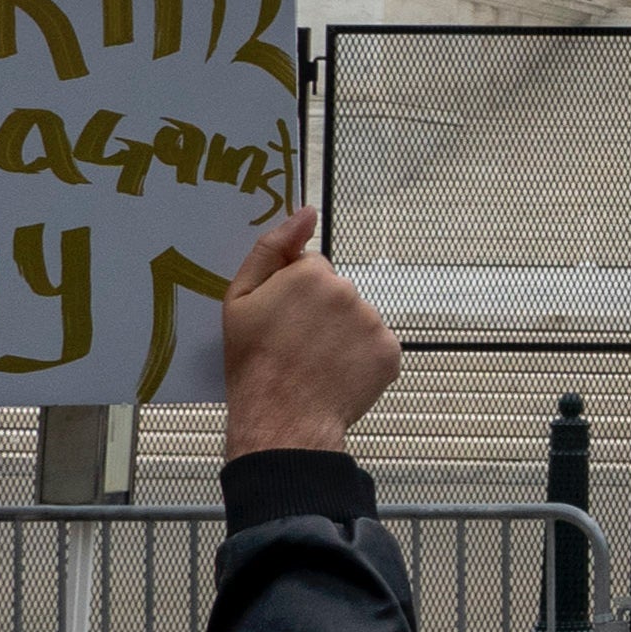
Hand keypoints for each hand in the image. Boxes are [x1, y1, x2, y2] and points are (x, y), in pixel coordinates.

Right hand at [220, 207, 399, 456]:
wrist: (282, 419)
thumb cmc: (254, 363)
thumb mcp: (240, 299)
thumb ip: (272, 248)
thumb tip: (306, 212)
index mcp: (312, 273)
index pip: (311, 269)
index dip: (293, 294)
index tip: (281, 320)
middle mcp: (349, 291)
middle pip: (336, 292)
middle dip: (320, 311)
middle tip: (296, 345)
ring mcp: (373, 322)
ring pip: (356, 318)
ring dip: (341, 334)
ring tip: (315, 363)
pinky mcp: (390, 352)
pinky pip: (374, 345)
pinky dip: (360, 358)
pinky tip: (336, 374)